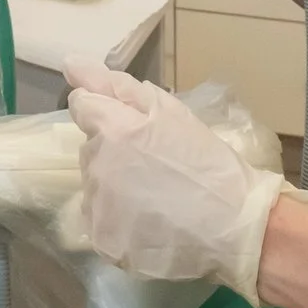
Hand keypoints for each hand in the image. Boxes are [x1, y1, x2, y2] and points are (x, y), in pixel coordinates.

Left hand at [61, 62, 307, 301]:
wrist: (236, 227)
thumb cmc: (208, 163)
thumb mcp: (171, 113)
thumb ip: (117, 88)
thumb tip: (71, 66)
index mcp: (112, 129)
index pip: (82, 106)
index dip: (108, 114)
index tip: (137, 130)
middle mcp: (96, 167)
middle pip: (91, 149)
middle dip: (114, 152)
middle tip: (157, 167)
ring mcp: (98, 208)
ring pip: (95, 186)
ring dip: (116, 187)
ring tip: (156, 197)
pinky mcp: (103, 241)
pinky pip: (101, 221)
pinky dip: (119, 221)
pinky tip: (149, 223)